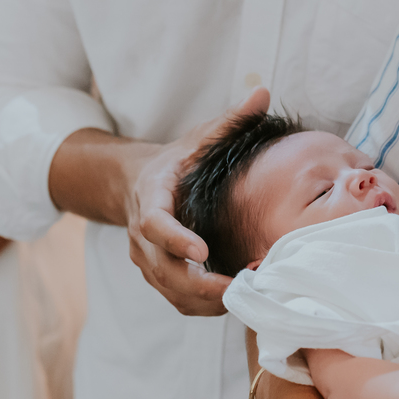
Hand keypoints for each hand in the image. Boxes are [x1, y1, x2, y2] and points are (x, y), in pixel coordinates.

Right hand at [125, 87, 269, 314]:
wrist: (135, 183)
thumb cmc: (176, 161)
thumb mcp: (198, 138)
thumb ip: (230, 121)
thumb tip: (263, 92)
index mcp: (150, 197)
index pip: (154, 224)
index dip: (175, 239)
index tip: (201, 251)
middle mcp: (142, 234)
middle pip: (162, 269)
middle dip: (197, 284)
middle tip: (236, 289)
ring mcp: (146, 258)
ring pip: (169, 290)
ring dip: (203, 301)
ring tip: (243, 299)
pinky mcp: (157, 275)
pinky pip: (176, 299)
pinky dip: (202, 306)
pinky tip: (234, 303)